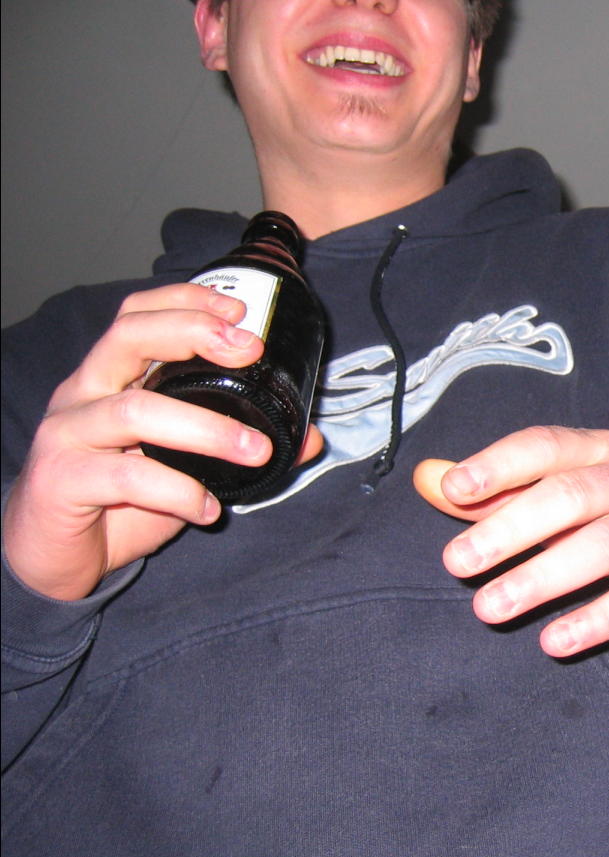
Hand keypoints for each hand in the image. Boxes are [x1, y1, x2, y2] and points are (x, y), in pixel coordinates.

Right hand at [2, 283, 321, 601]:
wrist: (52, 556)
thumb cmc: (117, 498)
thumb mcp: (185, 465)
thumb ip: (239, 444)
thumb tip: (310, 438)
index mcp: (111, 377)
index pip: (138, 314)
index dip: (186, 300)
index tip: (242, 312)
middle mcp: (83, 393)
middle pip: (128, 337)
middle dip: (194, 334)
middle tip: (250, 354)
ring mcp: (67, 434)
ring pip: (135, 409)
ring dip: (207, 427)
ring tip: (258, 451)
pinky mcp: (60, 480)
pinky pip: (126, 476)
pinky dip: (178, 491)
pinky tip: (209, 508)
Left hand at [413, 426, 608, 660]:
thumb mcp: (565, 490)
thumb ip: (497, 490)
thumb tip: (426, 478)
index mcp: (597, 450)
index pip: (546, 447)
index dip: (500, 464)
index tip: (453, 488)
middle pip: (569, 496)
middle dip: (510, 529)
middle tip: (456, 564)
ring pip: (602, 547)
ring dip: (542, 578)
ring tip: (489, 610)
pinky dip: (597, 621)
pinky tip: (556, 642)